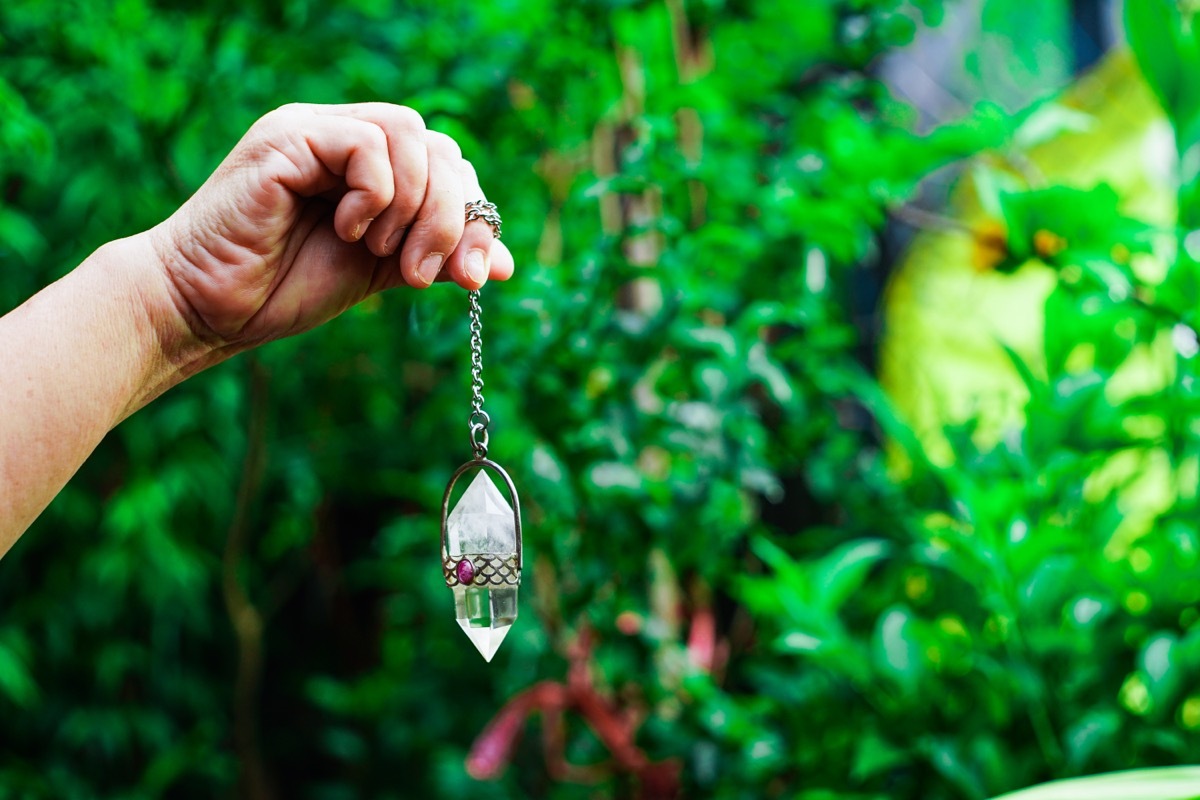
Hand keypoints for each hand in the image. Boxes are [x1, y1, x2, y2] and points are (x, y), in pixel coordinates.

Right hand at [144, 102, 513, 361]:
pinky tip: (348, 230)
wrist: (211, 308)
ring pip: (410, 132)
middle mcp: (343, 138)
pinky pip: (366, 143)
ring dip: (416, 206)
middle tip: (423, 273)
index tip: (474, 274)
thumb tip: (504, 263)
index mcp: (367, 167)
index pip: (448, 162)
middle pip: (438, 144)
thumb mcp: (381, 272)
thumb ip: (436, 257)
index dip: (474, 213)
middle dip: (453, 215)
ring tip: (382, 253)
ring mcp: (314, 132)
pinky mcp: (288, 138)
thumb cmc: (284, 288)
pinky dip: (376, 195)